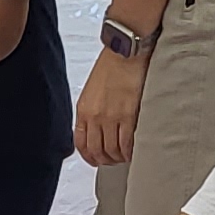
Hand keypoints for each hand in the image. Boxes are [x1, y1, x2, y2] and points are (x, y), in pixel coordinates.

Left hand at [73, 46, 144, 167]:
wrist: (125, 53)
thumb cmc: (111, 67)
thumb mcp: (91, 90)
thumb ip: (91, 110)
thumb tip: (95, 127)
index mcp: (83, 110)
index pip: (80, 143)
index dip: (88, 156)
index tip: (96, 160)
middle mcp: (94, 116)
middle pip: (96, 150)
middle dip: (104, 160)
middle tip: (113, 160)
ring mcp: (111, 118)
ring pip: (111, 150)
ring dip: (118, 157)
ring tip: (125, 156)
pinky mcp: (128, 116)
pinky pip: (126, 143)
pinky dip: (130, 152)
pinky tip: (134, 151)